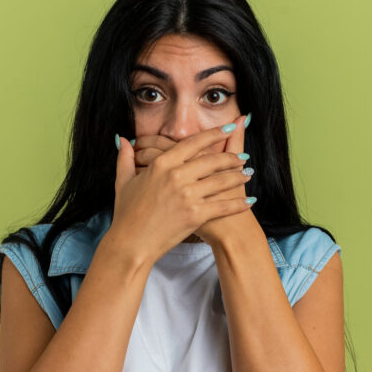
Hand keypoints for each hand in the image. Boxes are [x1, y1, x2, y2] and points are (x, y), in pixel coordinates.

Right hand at [112, 123, 254, 263]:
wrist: (131, 244)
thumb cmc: (126, 214)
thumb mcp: (123, 182)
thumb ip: (125, 158)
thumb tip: (122, 139)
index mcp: (161, 164)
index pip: (193, 143)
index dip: (214, 134)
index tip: (229, 128)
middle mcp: (176, 176)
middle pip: (212, 160)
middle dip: (232, 158)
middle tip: (243, 157)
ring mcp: (187, 196)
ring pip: (221, 181)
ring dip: (238, 177)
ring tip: (248, 175)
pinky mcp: (195, 215)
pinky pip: (223, 206)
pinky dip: (239, 203)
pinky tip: (249, 201)